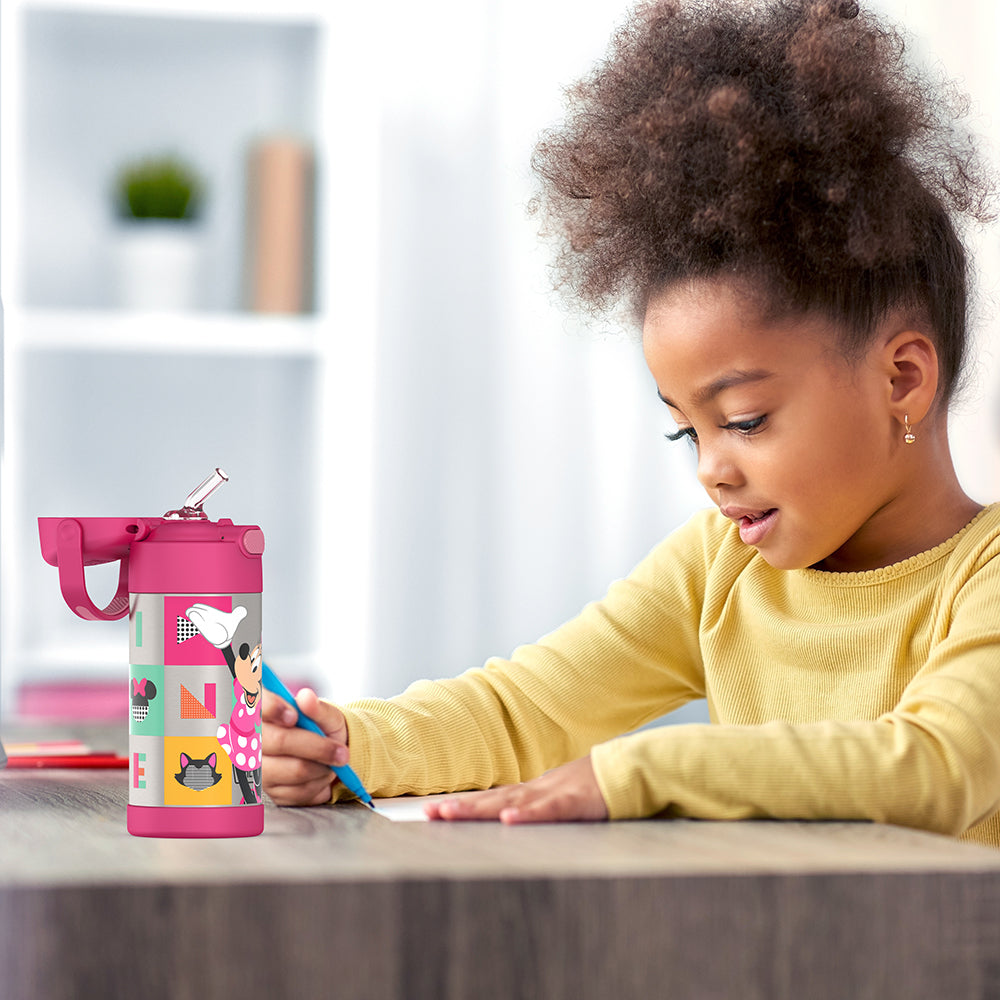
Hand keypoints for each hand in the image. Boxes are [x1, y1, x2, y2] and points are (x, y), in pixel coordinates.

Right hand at [262, 686, 349, 805]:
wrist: (328, 756)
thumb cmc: (322, 729)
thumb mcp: (326, 715)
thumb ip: (317, 708)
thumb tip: (306, 697)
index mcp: (263, 712)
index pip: (256, 705)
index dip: (272, 709)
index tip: (293, 716)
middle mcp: (253, 741)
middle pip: (279, 741)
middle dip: (317, 747)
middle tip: (342, 751)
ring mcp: (258, 769)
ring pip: (294, 770)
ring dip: (323, 768)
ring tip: (334, 762)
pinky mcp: (270, 792)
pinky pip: (299, 792)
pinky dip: (320, 784)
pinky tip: (323, 775)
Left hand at [424, 755, 608, 824]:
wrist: (624, 769)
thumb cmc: (592, 787)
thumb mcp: (557, 797)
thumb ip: (535, 806)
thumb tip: (509, 816)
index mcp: (531, 792)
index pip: (490, 800)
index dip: (462, 805)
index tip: (433, 811)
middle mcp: (535, 791)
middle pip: (491, 801)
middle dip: (459, 808)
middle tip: (428, 814)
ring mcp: (553, 794)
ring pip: (510, 804)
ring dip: (479, 810)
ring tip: (450, 814)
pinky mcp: (574, 803)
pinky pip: (548, 811)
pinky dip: (527, 816)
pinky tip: (507, 821)